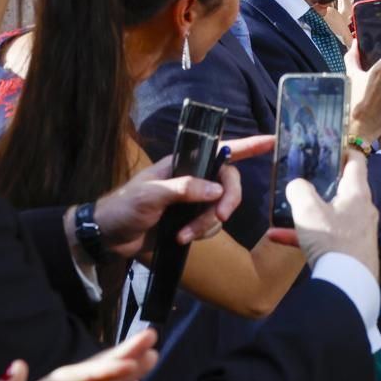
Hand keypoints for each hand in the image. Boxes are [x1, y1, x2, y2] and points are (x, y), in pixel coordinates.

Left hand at [90, 135, 272, 256]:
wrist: (108, 237)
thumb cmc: (124, 206)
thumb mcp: (151, 194)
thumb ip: (184, 188)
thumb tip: (216, 191)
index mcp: (184, 163)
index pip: (220, 149)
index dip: (248, 144)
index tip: (272, 141)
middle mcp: (194, 179)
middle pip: (228, 183)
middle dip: (227, 201)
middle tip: (220, 217)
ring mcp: (194, 201)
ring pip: (221, 208)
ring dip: (207, 225)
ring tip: (183, 235)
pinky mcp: (191, 222)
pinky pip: (212, 226)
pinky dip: (201, 234)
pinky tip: (180, 239)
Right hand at [265, 146, 379, 277]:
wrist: (348, 284)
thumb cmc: (331, 240)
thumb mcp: (308, 211)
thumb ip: (299, 190)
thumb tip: (297, 184)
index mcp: (357, 193)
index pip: (356, 162)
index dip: (343, 151)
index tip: (328, 148)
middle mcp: (363, 209)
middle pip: (343, 189)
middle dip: (321, 185)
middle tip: (302, 180)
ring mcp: (359, 231)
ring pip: (330, 214)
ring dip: (307, 214)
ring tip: (283, 214)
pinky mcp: (352, 250)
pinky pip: (327, 236)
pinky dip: (307, 235)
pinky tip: (280, 238)